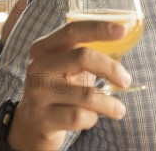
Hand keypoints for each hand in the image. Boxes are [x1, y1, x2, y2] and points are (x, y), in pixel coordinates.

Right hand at [7, 21, 130, 150]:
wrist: (29, 126)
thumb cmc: (57, 90)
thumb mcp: (66, 68)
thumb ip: (86, 55)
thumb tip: (123, 43)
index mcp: (44, 48)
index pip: (73, 30)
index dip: (99, 28)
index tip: (122, 30)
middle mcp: (37, 67)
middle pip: (82, 57)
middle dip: (111, 68)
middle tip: (126, 81)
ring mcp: (37, 93)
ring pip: (86, 94)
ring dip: (109, 103)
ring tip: (118, 109)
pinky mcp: (41, 118)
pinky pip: (79, 117)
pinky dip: (92, 119)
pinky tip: (91, 118)